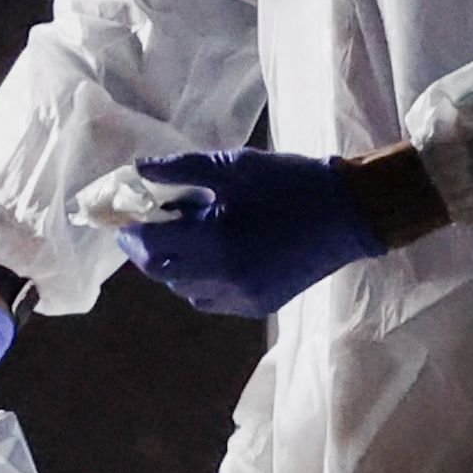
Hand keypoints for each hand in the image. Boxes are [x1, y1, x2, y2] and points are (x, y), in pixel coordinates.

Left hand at [117, 148, 409, 317]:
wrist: (349, 215)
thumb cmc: (291, 182)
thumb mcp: (236, 166)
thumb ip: (181, 170)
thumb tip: (136, 171)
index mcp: (216, 237)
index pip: (149, 243)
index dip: (129, 229)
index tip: (123, 214)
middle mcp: (224, 275)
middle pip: (159, 272)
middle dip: (144, 249)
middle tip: (146, 226)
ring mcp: (241, 296)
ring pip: (183, 289)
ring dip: (173, 265)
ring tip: (186, 237)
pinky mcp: (256, 306)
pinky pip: (209, 300)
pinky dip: (199, 281)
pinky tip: (212, 257)